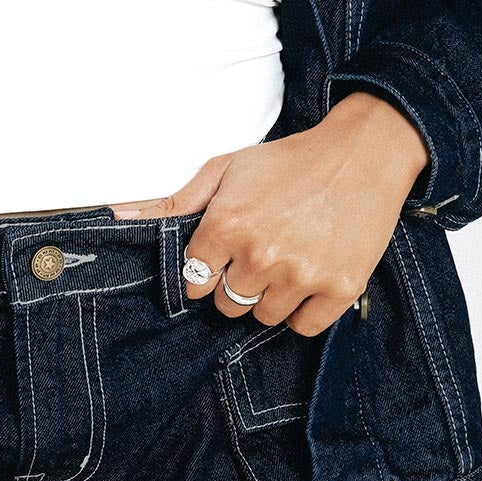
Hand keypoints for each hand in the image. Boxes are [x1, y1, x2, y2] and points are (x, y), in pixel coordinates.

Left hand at [108, 92, 429, 334]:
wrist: (363, 153)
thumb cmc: (289, 160)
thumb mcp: (225, 169)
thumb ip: (173, 202)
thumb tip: (119, 217)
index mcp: (227, 224)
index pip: (194, 280)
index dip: (207, 268)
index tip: (224, 254)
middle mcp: (261, 254)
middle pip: (227, 304)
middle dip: (237, 282)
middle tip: (260, 252)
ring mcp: (302, 275)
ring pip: (264, 317)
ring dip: (269, 296)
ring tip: (287, 259)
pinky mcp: (340, 288)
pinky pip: (303, 327)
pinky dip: (303, 310)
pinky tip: (308, 279)